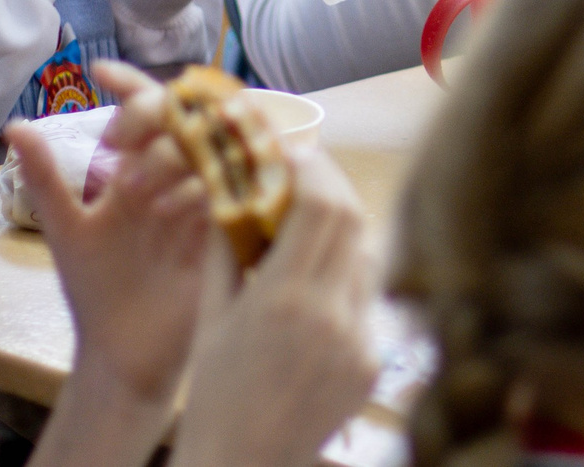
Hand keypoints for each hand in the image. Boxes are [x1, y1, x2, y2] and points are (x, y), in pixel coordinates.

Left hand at [12, 62, 211, 413]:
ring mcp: (206, 199)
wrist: (124, 353)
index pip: (148, 106)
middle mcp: (178, 175)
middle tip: (120, 157)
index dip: (130, 83)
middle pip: (183, 113)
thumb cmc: (96, 291)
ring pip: (208, 144)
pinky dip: (207, 188)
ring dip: (174, 158)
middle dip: (151, 122)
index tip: (100, 72)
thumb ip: (45, 176)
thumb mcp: (67, 227)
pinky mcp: (227, 229)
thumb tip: (13, 125)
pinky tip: (182, 208)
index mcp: (141, 168)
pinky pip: (232, 188)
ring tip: (141, 199)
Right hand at [172, 145, 380, 466]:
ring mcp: (358, 340)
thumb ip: (227, 249)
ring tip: (312, 216)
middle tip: (305, 168)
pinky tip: (321, 272)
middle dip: (329, 183)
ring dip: (343, 225)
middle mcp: (330, 316)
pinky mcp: (372, 362)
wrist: (243, 466)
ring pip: (366, 253)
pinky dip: (348, 272)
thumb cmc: (213, 394)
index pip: (318, 204)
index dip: (310, 165)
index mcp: (282, 300)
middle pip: (350, 218)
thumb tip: (236, 188)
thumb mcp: (211, 316)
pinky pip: (367, 297)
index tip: (290, 148)